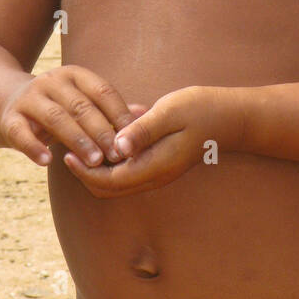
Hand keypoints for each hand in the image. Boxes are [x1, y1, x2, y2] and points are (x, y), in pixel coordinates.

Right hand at [0, 65, 143, 168]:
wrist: (5, 102)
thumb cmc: (57, 106)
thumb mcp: (82, 101)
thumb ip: (111, 108)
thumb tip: (147, 113)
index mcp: (74, 74)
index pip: (102, 91)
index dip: (119, 114)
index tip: (132, 138)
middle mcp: (51, 82)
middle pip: (81, 106)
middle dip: (102, 131)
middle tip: (117, 155)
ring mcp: (29, 98)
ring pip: (56, 119)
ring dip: (77, 140)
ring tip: (94, 161)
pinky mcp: (9, 118)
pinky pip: (21, 133)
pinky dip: (34, 147)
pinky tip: (47, 162)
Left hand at [62, 85, 244, 198]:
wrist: (231, 118)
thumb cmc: (201, 109)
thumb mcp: (169, 113)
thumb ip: (142, 130)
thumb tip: (115, 146)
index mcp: (155, 166)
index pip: (109, 181)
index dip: (84, 171)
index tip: (67, 153)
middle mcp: (155, 176)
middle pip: (109, 189)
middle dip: (86, 173)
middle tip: (68, 150)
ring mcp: (158, 173)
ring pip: (117, 182)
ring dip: (98, 166)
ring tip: (82, 141)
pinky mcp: (160, 165)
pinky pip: (129, 169)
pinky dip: (113, 158)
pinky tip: (109, 133)